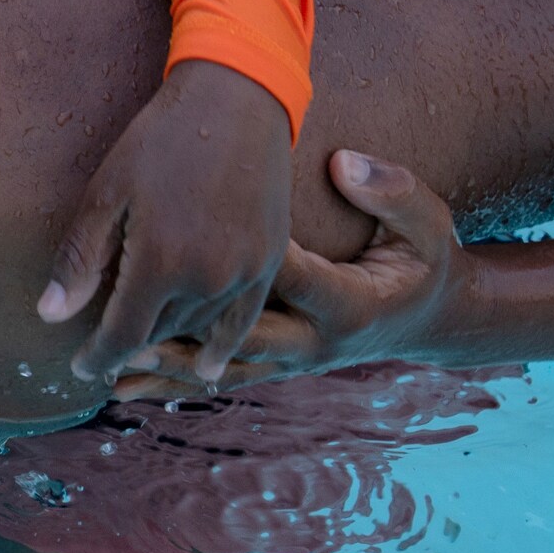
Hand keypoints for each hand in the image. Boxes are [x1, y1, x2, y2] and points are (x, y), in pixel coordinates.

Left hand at [36, 61, 293, 384]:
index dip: (99, 357)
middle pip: (160, 333)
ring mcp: (244, 273)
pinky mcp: (270, 261)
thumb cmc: (161, 140)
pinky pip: (244, 320)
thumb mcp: (107, 192)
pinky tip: (208, 369)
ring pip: (198, 328)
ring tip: (146, 352)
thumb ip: (80, 259)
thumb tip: (51, 316)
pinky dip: (224, 346)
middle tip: (106, 348)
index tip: (81, 370)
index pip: (123, 334)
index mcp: (160, 262)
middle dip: (130, 344)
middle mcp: (206, 278)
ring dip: (170, 341)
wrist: (237, 99)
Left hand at [107, 150, 467, 403]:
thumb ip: (391, 191)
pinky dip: (183, 381)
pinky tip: (136, 387)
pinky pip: (229, 377)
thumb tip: (344, 165)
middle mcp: (318, 340)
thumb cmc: (425, 255)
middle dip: (179, 346)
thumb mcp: (427, 219)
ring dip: (172, 374)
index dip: (236, 267)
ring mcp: (300, 360)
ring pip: (227, 371)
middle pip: (238, 343)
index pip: (284, 281)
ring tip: (116, 379)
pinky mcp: (286, 367)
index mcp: (346, 300)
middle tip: (124, 345)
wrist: (437, 315)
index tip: (180, 251)